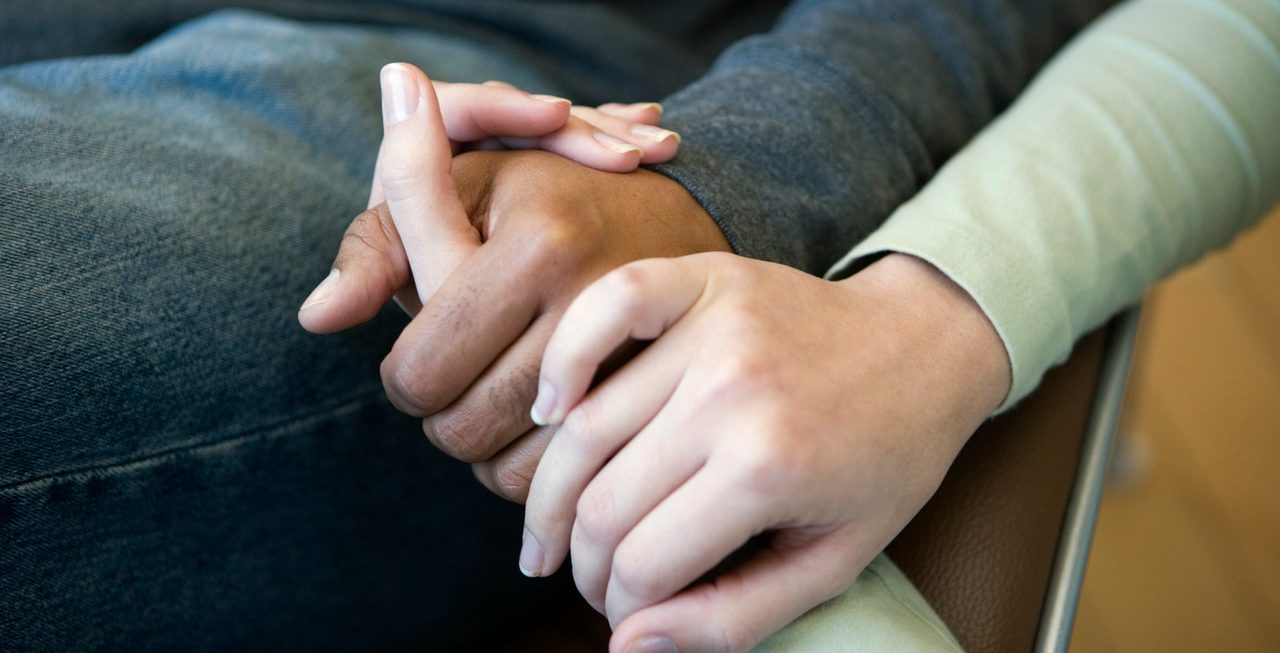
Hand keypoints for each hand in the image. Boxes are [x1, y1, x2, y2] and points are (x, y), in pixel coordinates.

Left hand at [298, 63, 730, 502]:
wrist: (686, 215)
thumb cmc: (551, 196)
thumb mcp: (469, 187)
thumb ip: (381, 242)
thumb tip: (316, 316)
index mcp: (539, 246)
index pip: (420, 373)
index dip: (404, 377)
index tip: (423, 358)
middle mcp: (596, 306)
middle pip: (462, 429)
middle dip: (446, 417)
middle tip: (464, 383)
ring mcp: (640, 366)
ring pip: (512, 471)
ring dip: (490, 451)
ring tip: (501, 403)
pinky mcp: (664, 407)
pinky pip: (567, 482)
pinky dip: (538, 473)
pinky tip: (541, 428)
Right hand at [524, 252, 1010, 651]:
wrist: (925, 346)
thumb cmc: (883, 461)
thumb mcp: (831, 561)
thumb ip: (730, 615)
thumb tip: (626, 646)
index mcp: (768, 469)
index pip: (641, 565)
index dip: (619, 607)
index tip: (626, 614)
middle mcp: (730, 394)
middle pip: (600, 504)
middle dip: (583, 564)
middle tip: (590, 580)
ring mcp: (711, 330)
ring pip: (583, 428)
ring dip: (552, 494)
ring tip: (551, 529)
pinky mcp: (701, 280)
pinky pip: (603, 307)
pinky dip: (564, 358)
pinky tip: (552, 411)